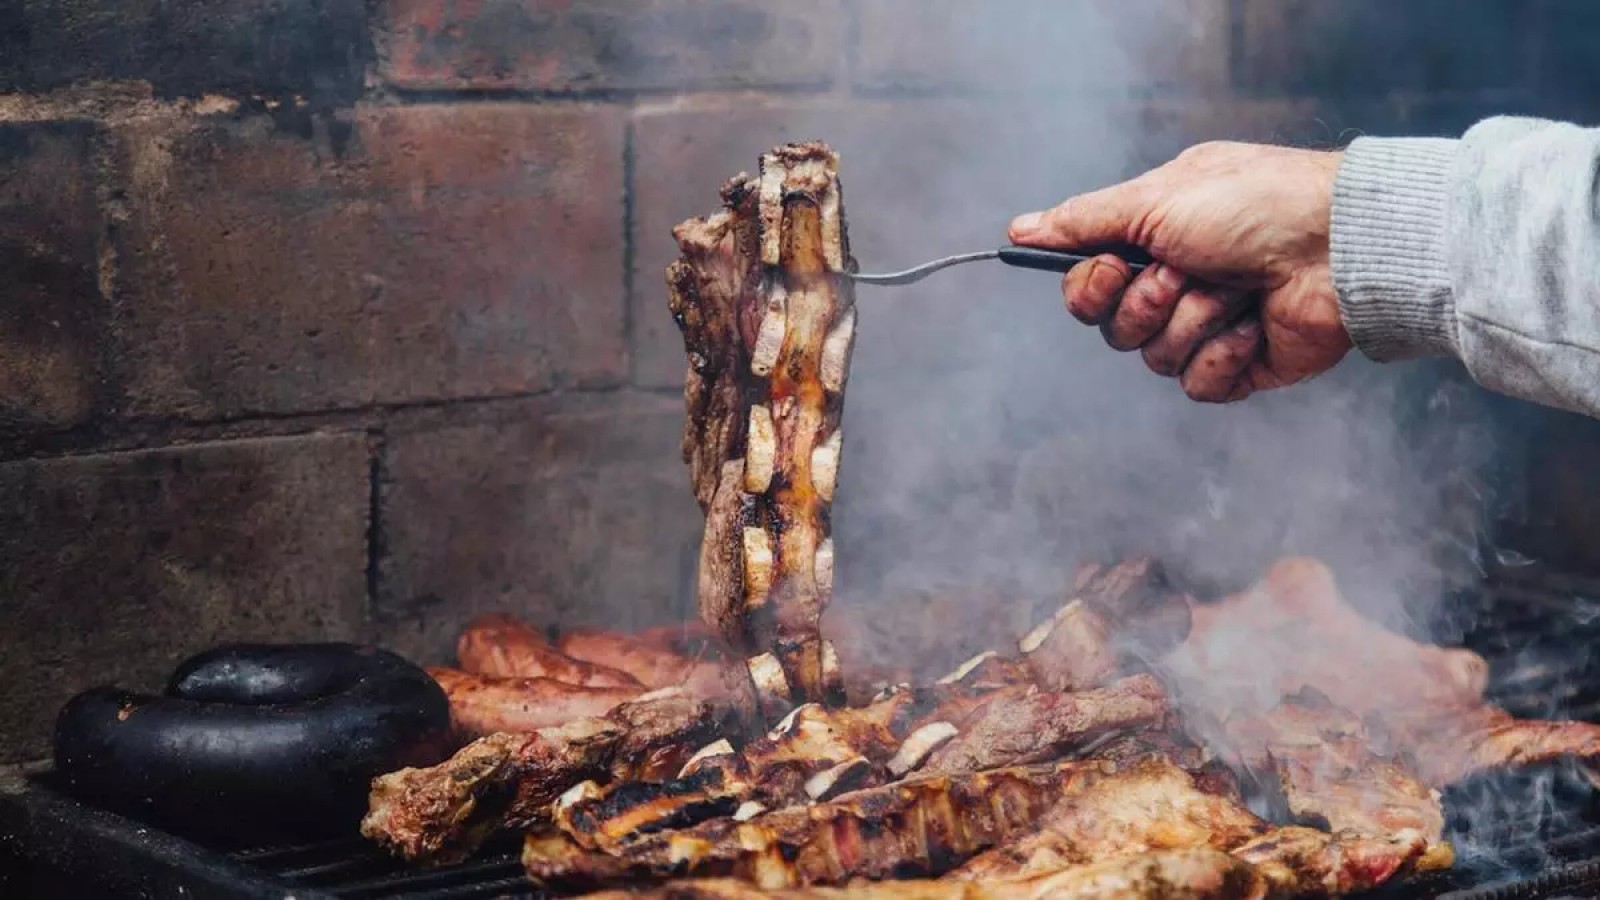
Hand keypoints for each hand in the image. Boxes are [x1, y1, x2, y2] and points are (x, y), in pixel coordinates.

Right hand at [1010, 142, 1351, 401]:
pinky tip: (1254, 325)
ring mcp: (1210, 327)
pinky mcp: (1243, 367)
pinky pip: (1198, 387)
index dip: (1090, 287)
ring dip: (1193, 321)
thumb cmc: (1253, 205)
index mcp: (1154, 241)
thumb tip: (1021, 229)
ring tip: (1235, 291)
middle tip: (1185, 272)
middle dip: (1147, 303)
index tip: (1114, 266)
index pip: (1087, 287)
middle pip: (1115, 328)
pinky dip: (1224, 356)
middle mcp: (1178, 284)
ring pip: (1156, 358)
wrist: (1336, 244)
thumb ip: (1083, 221)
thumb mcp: (1154, 199)